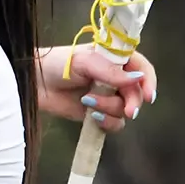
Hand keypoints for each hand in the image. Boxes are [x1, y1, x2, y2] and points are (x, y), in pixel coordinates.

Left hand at [37, 44, 156, 130]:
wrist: (35, 83)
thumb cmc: (57, 64)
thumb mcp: (83, 62)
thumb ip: (110, 71)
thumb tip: (136, 78)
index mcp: (115, 59)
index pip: (142, 68)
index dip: (149, 81)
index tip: (149, 96)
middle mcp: (115, 78)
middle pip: (137, 93)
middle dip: (132, 102)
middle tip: (127, 110)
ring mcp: (107, 96)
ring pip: (124, 110)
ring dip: (110, 109)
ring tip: (87, 102)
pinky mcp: (98, 113)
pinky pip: (114, 123)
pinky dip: (107, 122)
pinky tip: (92, 116)